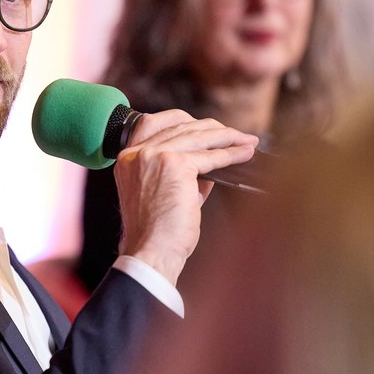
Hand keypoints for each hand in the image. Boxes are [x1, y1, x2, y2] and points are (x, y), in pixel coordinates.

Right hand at [114, 110, 257, 283]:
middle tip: (235, 134)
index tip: (205, 125)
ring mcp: (154, 156)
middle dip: (212, 129)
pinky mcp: (175, 164)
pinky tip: (244, 154)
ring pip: (197, 136)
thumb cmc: (155, 233)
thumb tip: (209, 161)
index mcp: (127, 159)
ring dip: (227, 137)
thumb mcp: (160, 193)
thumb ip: (179, 173)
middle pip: (180, 126)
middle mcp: (136, 153)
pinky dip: (230, 154)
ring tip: (246, 141)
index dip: (183, 121)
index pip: (153, 124)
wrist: (151, 252)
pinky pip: (209, 156)